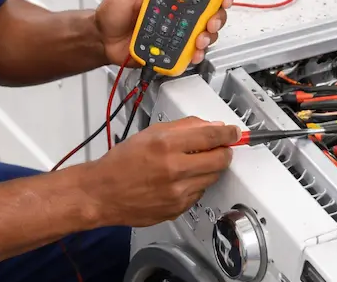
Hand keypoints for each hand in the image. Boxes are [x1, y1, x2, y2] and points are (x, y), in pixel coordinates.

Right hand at [87, 117, 239, 226]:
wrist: (102, 193)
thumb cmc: (121, 163)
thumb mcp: (150, 133)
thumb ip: (183, 127)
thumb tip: (210, 126)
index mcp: (166, 145)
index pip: (211, 135)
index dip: (228, 133)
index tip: (235, 132)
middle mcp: (174, 169)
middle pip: (219, 159)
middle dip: (223, 152)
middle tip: (219, 148)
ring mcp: (177, 193)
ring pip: (211, 178)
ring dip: (208, 168)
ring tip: (190, 164)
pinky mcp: (177, 209)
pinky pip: (199, 194)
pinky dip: (195, 185)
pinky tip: (179, 180)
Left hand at [94, 0, 234, 67]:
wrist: (102, 40)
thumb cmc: (112, 12)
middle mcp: (179, 10)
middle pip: (211, 10)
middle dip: (218, 15)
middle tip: (211, 20)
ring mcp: (178, 30)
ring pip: (205, 31)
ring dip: (209, 35)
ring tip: (200, 39)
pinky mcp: (173, 48)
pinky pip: (191, 51)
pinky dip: (196, 53)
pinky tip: (193, 53)